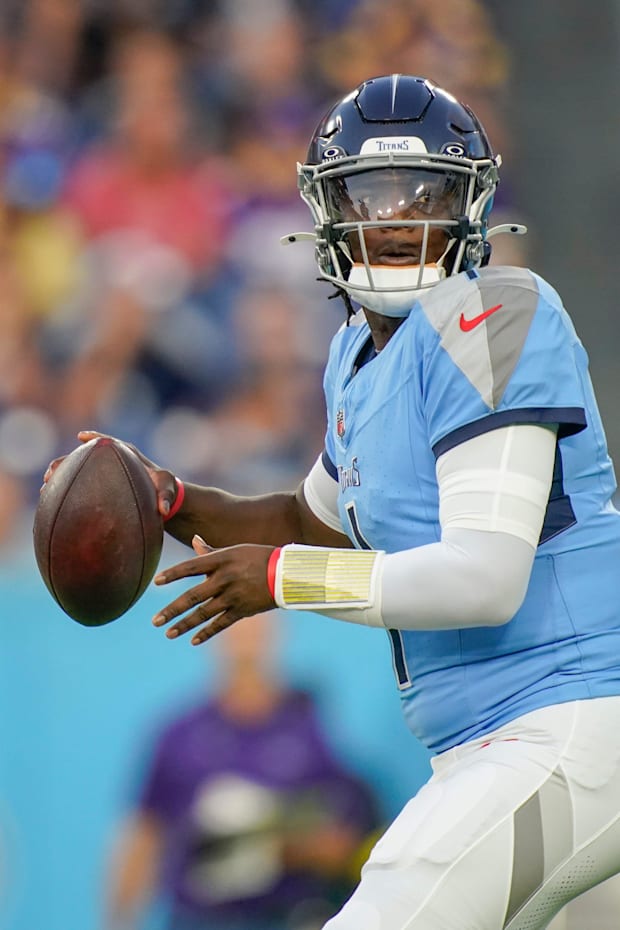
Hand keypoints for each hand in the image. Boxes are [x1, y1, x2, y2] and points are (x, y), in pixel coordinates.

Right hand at [41, 429, 177, 519]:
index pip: (109, 443)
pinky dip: (67, 490)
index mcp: (128, 455)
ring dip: (61, 477)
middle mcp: (113, 462)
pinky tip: (53, 502)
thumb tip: (164, 510)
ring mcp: (106, 474)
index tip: (82, 436)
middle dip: (66, 462)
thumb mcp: (169, 490)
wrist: (162, 497)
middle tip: (51, 471)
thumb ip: (167, 498)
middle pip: (85, 457)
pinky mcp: (102, 486)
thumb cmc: (166, 488)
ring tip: (45, 487)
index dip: (95, 438)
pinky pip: (82, 485)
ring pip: (79, 471)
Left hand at [152, 535, 276, 644]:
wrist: (286, 574)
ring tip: (168, 633)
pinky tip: (193, 640)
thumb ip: (211, 551)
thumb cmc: (258, 558)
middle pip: (193, 596)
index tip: (156, 582)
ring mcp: (234, 596)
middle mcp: (225, 578)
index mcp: (222, 560)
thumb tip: (194, 539)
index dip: (173, 574)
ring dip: (184, 625)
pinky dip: (207, 633)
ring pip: (204, 613)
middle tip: (155, 621)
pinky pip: (221, 624)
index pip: (191, 567)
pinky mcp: (243, 610)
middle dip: (172, 610)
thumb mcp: (235, 550)